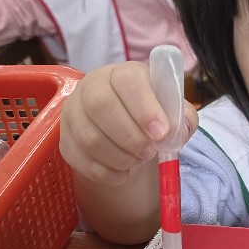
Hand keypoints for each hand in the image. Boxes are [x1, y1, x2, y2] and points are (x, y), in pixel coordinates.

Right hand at [60, 61, 197, 186]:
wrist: (125, 131)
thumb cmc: (151, 115)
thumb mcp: (172, 110)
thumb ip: (182, 117)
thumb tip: (178, 131)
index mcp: (122, 74)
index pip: (127, 81)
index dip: (144, 108)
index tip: (161, 133)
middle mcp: (91, 87)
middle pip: (100, 106)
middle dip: (130, 136)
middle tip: (150, 152)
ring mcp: (73, 114)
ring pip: (90, 139)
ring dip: (121, 158)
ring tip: (138, 161)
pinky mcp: (66, 142)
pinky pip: (84, 163)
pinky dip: (109, 173)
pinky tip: (124, 171)